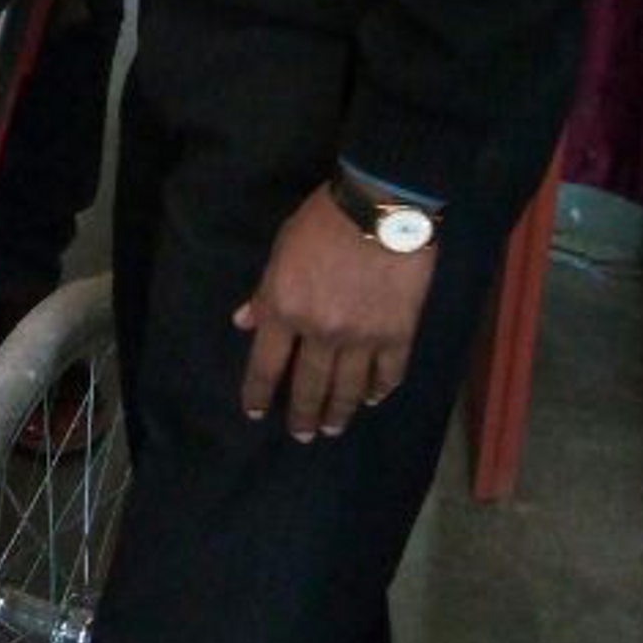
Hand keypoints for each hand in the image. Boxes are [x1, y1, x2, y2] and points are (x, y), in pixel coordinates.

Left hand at [233, 183, 436, 438]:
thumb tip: (244, 322)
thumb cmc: (322, 220)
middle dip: (303, 414)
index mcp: (285, 310)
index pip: (265, 364)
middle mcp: (320, 333)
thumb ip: (264, 292)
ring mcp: (362, 338)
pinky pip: (389, 372)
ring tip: (333, 428)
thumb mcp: (281, 250)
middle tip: (303, 435)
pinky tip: (376, 398)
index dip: (258, 393)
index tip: (256, 413)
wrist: (380, 206)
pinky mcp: (398, 334)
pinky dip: (381, 389)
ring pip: (349, 388)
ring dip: (340, 411)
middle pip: (309, 385)